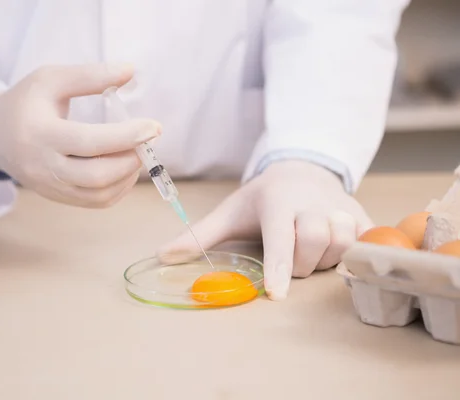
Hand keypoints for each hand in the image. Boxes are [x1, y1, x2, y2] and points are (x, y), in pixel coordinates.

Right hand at [0, 64, 160, 207]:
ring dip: (128, 176)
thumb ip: (90, 76)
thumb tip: (131, 70)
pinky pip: (96, 202)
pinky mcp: (58, 197)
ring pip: (99, 194)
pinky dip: (119, 188)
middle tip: (149, 139)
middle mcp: (44, 167)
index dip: (126, 136)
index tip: (153, 126)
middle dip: (132, 159)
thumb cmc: (26, 102)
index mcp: (40, 134)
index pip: (89, 142)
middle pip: (97, 176)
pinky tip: (126, 167)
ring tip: (139, 151)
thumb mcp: (51, 79)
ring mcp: (51, 187)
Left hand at [157, 160, 373, 299]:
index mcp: (277, 201)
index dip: (279, 266)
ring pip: (342, 243)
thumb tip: (162, 256)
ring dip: (325, 258)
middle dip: (300, 263)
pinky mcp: (361, 215)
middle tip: (290, 260)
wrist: (301, 170)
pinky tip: (336, 249)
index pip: (280, 236)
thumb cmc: (261, 198)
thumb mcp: (230, 212)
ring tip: (309, 250)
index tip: (277, 295)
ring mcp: (340, 207)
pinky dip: (353, 252)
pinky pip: (366, 242)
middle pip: (314, 242)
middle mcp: (312, 202)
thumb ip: (199, 235)